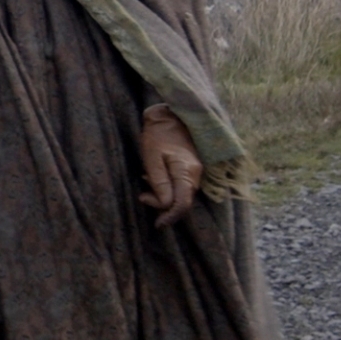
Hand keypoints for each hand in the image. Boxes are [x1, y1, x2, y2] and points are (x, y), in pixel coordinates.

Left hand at [138, 105, 202, 226]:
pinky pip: (182, 185)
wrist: (170, 115)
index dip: (170, 216)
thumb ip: (159, 182)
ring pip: (182, 194)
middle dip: (163, 205)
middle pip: (182, 201)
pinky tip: (156, 178)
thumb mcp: (152, 158)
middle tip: (143, 196)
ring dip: (164, 195)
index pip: (182, 204)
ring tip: (147, 182)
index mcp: (186, 171)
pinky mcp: (193, 168)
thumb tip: (164, 204)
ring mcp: (197, 171)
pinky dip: (169, 188)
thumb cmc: (157, 135)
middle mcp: (196, 174)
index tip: (157, 224)